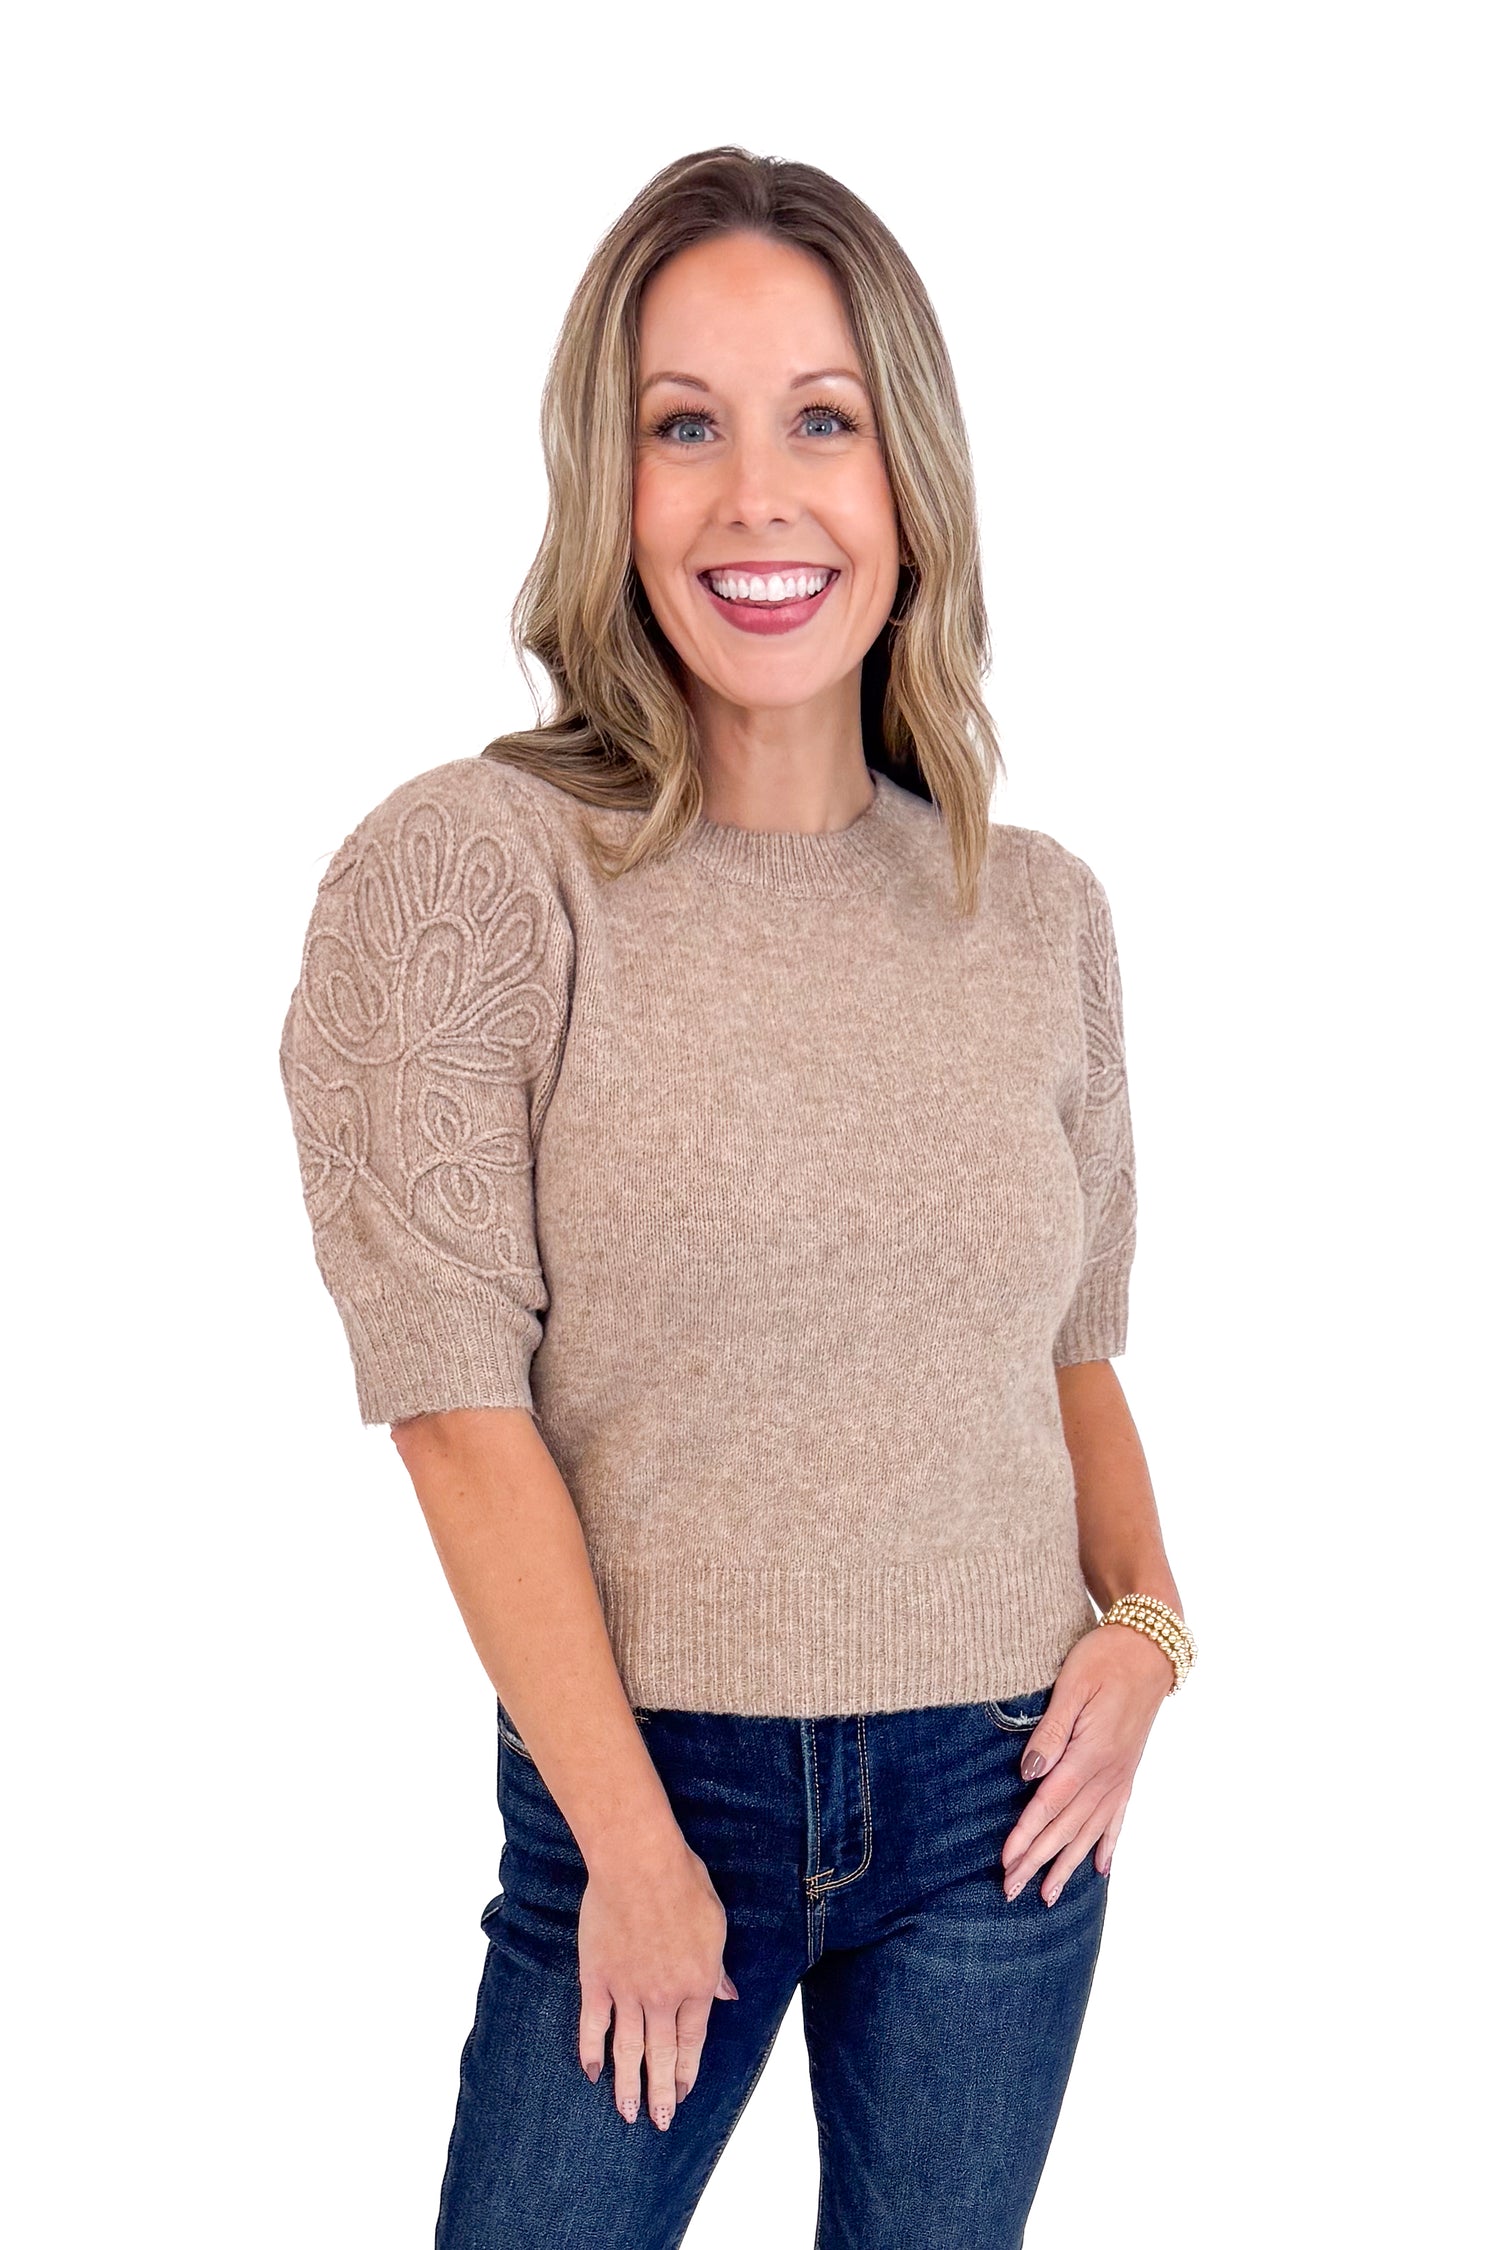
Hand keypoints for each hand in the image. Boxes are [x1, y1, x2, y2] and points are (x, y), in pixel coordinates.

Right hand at [577, 1834, 738, 2130]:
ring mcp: (627, 1991)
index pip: (693, 2040)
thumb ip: (717, 1967)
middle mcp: (663, 1997)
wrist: (639, 1865)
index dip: (688, 2069)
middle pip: (661, 2054)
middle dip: (661, 2092)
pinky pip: (592, 2023)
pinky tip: (591, 2071)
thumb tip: (728, 1995)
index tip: (685, 2092)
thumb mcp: (715, 1925)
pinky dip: (591, 2050)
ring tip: (626, 2114)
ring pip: (627, 2050)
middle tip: (659, 2122)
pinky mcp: (596, 1978)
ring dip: (628, 2085)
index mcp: (696, 1984)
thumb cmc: (683, 1883)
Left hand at [998, 1622, 1173, 1905]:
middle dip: (1037, 1862)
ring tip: (1049, 1896)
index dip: (1025, 1836)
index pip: (1050, 1805)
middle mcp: (1108, 1774)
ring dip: (1067, 1864)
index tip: (1005, 1863)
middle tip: (1011, 1891)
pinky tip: (1100, 1868)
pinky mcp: (1129, 1771)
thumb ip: (1049, 1732)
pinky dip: (1107, 1845)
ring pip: (1091, 1831)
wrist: (1150, 1649)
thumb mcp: (1072, 1685)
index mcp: (1090, 1754)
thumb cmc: (1105, 1659)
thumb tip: (1028, 1773)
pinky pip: (1118, 1818)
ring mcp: (1121, 1776)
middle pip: (1066, 1827)